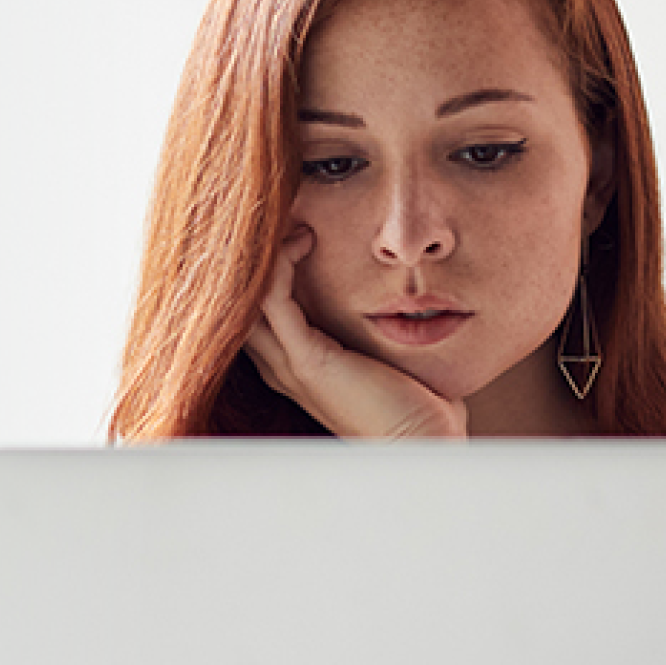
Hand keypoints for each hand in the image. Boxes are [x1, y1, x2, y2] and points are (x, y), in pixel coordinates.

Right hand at [243, 227, 467, 438]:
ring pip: (249, 296)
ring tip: (287, 216)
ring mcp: (289, 364)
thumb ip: (389, 334)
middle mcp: (281, 365)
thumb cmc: (420, 413)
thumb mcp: (397, 360)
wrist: (423, 452)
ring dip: (262, 252)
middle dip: (252, 255)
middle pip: (242, 300)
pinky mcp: (307, 361)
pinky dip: (279, 264)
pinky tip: (299, 239)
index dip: (265, 266)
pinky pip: (273, 300)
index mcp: (297, 365)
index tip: (293, 226)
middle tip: (278, 212)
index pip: (259, 308)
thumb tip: (413, 302)